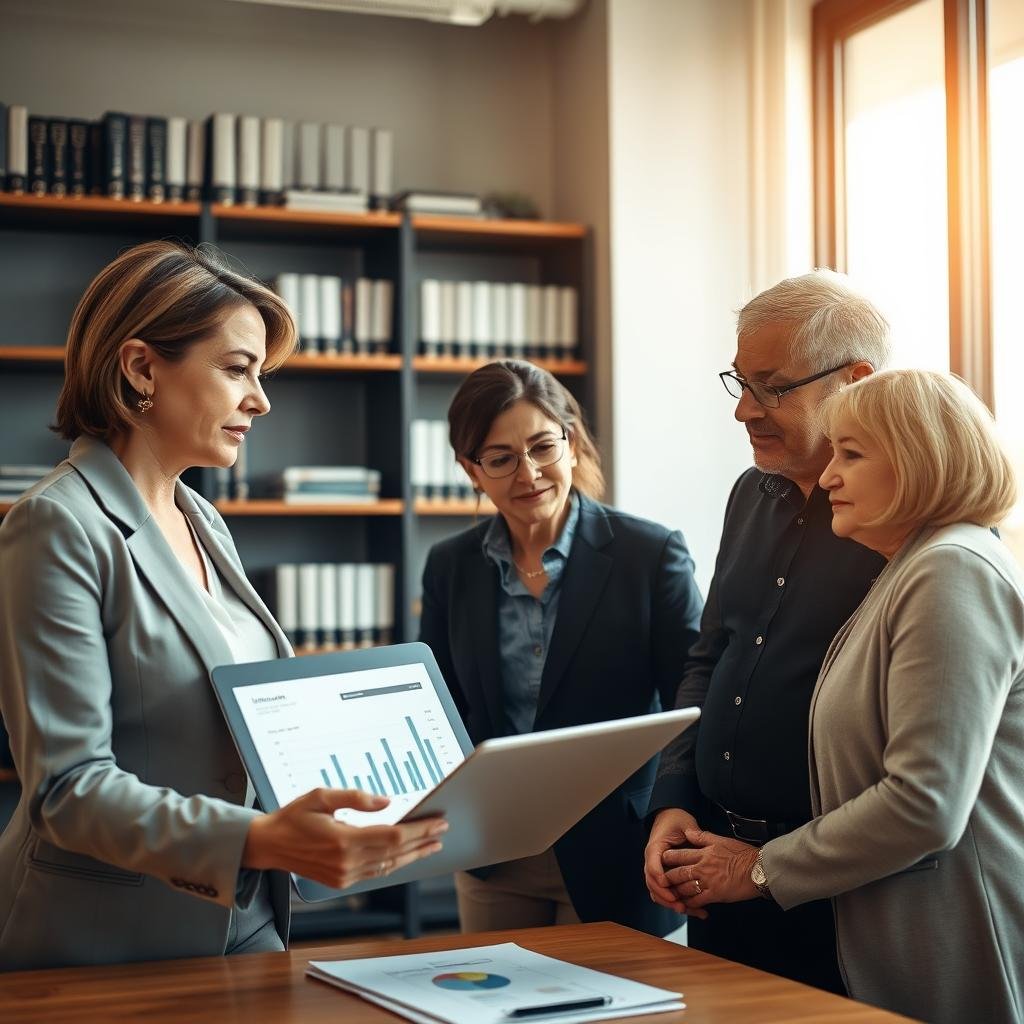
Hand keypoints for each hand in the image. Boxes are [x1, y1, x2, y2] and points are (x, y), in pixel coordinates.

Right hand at [243, 788, 447, 889]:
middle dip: (423, 841)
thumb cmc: (294, 816)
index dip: (420, 830)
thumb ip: (355, 798)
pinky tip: (406, 855)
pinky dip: (394, 864)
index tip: (438, 821)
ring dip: (413, 855)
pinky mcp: (340, 881)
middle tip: (443, 830)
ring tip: (432, 844)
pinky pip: (375, 873)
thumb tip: (387, 802)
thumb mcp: (321, 796)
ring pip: (389, 867)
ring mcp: (344, 875)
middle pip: (397, 853)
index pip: (394, 836)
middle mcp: (346, 863)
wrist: (269, 845)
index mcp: (343, 841)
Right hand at [644, 808, 699, 913]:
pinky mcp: (663, 876)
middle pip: (653, 884)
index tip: (669, 888)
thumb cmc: (676, 820)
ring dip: (671, 903)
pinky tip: (692, 909)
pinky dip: (676, 902)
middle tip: (680, 906)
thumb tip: (696, 835)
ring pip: (658, 892)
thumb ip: (691, 831)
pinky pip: (666, 893)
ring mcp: (657, 870)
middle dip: (666, 897)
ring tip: (688, 911)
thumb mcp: (684, 822)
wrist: (669, 818)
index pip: (653, 867)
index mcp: (655, 849)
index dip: (660, 878)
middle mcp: (652, 862)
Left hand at [661, 827, 758, 909]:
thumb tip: (689, 833)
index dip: (667, 858)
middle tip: (659, 880)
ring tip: (668, 894)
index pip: (679, 855)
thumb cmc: (742, 854)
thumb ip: (702, 837)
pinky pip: (696, 900)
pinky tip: (684, 904)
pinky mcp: (715, 895)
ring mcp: (708, 882)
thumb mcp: (721, 840)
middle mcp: (702, 867)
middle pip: (678, 873)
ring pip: (684, 888)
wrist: (759, 870)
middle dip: (667, 877)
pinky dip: (689, 903)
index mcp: (703, 852)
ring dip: (675, 892)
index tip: (660, 860)